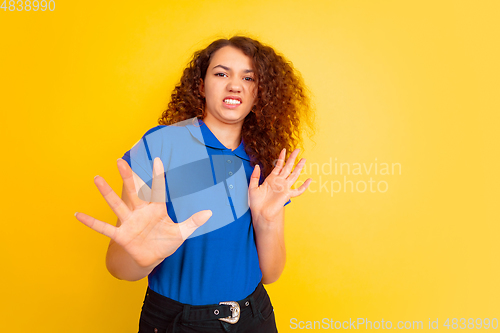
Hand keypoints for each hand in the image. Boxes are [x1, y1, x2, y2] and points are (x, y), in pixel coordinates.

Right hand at [75, 158, 211, 267]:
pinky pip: (104, 228)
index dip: (158, 176)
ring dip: (106, 192)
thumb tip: (210, 212)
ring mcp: (129, 222)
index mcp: (156, 209)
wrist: (151, 258)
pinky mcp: (121, 235)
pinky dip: (91, 222)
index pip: (158, 190)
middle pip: (134, 192)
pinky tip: (77, 214)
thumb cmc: (164, 242)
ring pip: (117, 204)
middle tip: (120, 160)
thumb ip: (193, 222)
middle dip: (128, 177)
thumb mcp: (181, 233)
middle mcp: (140, 212)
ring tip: (96, 178)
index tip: (157, 159)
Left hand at [248, 148, 310, 227]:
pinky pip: (298, 191)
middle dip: (292, 158)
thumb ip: (254, 176)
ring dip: (299, 167)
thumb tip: (257, 165)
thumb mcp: (252, 187)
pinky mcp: (287, 195)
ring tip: (304, 159)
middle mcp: (279, 182)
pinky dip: (304, 186)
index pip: (278, 165)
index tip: (284, 149)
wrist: (260, 213)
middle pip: (287, 167)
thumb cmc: (256, 202)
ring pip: (293, 175)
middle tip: (297, 149)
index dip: (281, 157)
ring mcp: (284, 188)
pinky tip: (309, 180)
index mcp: (271, 179)